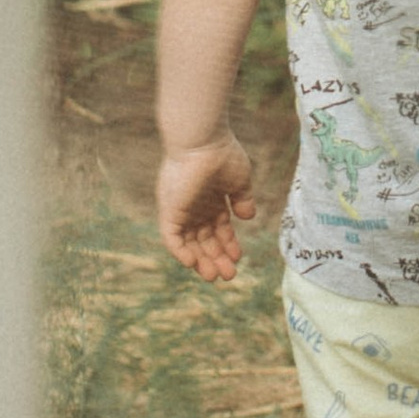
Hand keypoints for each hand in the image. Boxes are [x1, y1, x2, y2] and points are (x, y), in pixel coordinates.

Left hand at [157, 134, 256, 281]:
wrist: (204, 141)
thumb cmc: (223, 155)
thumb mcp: (239, 181)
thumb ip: (243, 200)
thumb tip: (248, 217)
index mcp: (211, 200)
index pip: (218, 229)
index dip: (228, 245)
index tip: (238, 258)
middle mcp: (195, 207)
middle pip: (204, 240)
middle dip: (216, 258)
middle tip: (229, 276)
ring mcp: (181, 210)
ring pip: (189, 243)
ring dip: (201, 260)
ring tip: (215, 276)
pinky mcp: (170, 211)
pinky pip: (171, 238)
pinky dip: (180, 251)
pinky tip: (193, 264)